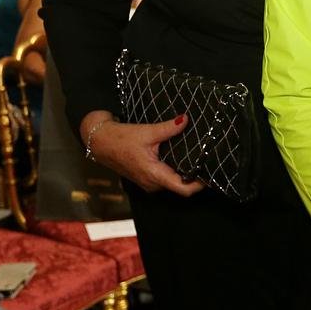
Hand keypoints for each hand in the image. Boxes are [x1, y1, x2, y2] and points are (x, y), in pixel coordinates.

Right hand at [80, 110, 202, 196]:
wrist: (100, 142)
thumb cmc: (120, 139)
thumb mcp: (147, 132)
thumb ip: (168, 128)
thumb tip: (186, 120)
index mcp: (154, 175)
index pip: (183, 189)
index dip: (199, 184)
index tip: (209, 172)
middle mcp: (152, 184)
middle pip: (180, 186)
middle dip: (194, 175)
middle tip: (206, 159)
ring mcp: (149, 183)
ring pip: (173, 182)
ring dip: (183, 171)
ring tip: (196, 156)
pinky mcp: (146, 179)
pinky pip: (165, 178)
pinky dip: (174, 169)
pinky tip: (180, 156)